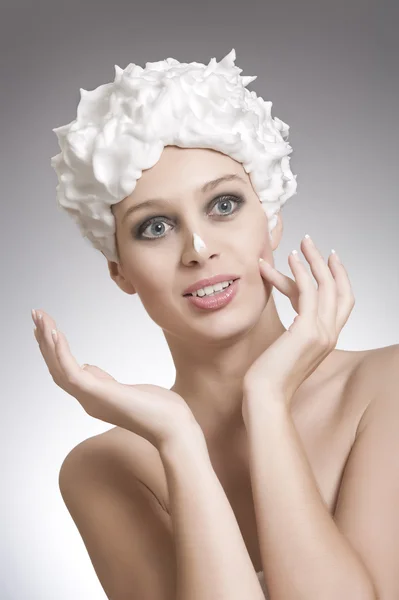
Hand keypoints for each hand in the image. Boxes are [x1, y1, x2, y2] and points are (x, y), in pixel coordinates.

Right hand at [32, 310, 201, 450]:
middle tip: (35, 316)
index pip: (65, 372)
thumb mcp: (126, 389)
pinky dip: (60, 351)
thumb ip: (104, 380)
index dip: (53, 351)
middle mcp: (87, 400)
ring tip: (39, 317)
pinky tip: (55, 333)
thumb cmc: (158, 410)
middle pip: (56, 368)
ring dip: (47, 341)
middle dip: (44, 341)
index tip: (47, 330)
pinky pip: (71, 371)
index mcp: (93, 397)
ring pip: (58, 368)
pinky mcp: (97, 394)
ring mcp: (90, 399)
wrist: (173, 427)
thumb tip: (88, 366)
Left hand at [242, 236, 354, 412]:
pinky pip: (309, 292)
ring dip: (314, 260)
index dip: (335, 278)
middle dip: (328, 264)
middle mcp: (330, 335)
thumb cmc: (269, 377)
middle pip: (339, 290)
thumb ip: (292, 332)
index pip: (340, 302)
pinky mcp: (307, 330)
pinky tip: (290, 259)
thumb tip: (286, 317)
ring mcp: (322, 333)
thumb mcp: (286, 349)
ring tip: (302, 242)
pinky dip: (301, 272)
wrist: (266, 397)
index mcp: (327, 339)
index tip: (324, 260)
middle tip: (312, 243)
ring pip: (326, 286)